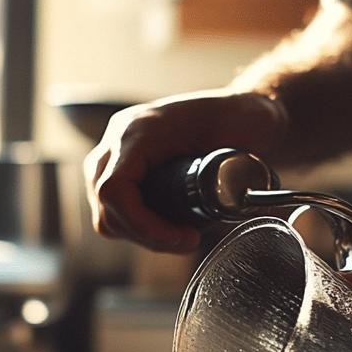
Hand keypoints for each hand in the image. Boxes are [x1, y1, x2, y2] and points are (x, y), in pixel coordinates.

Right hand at [84, 89, 287, 251]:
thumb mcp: (242, 139)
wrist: (243, 111)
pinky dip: (140, 226)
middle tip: (191, 240)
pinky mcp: (123, 169)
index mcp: (139, 130)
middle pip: (107, 208)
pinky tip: (172, 226)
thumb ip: (241, 166)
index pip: (114, 189)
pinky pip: (115, 210)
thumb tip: (239, 204)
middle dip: (148, 235)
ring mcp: (116, 155)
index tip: (186, 238)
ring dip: (144, 234)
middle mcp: (118, 140)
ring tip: (184, 235)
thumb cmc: (244, 119)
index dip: (144, 225)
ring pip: (107, 214)